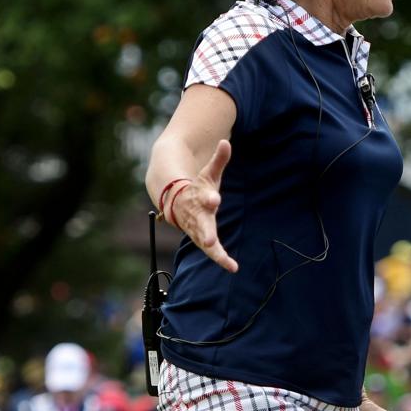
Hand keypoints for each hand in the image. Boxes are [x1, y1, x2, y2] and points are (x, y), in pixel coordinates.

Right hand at [172, 139, 237, 271]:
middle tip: (210, 239)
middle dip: (206, 231)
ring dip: (214, 251)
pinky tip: (233, 268)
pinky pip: (212, 252)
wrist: (176, 203)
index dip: (209, 198)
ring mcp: (198, 230)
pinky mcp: (203, 240)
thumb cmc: (197, 188)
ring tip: (226, 261)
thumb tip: (226, 142)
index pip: (204, 197)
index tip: (214, 198)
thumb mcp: (208, 173)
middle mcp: (197, 216)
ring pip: (205, 242)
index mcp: (199, 197)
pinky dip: (221, 259)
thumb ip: (218, 160)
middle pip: (201, 224)